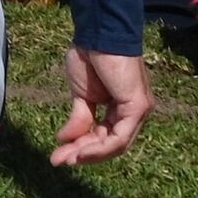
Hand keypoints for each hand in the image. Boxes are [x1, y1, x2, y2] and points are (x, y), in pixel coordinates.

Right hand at [49, 47, 151, 167]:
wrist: (98, 35)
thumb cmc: (91, 56)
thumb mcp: (82, 95)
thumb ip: (80, 118)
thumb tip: (65, 139)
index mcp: (122, 108)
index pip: (105, 136)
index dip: (82, 148)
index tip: (59, 155)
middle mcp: (134, 112)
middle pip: (111, 144)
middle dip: (83, 155)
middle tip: (59, 161)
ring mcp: (139, 110)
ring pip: (116, 145)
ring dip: (89, 155)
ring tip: (66, 160)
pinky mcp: (139, 107)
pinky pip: (119, 137)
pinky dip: (99, 148)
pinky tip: (80, 151)